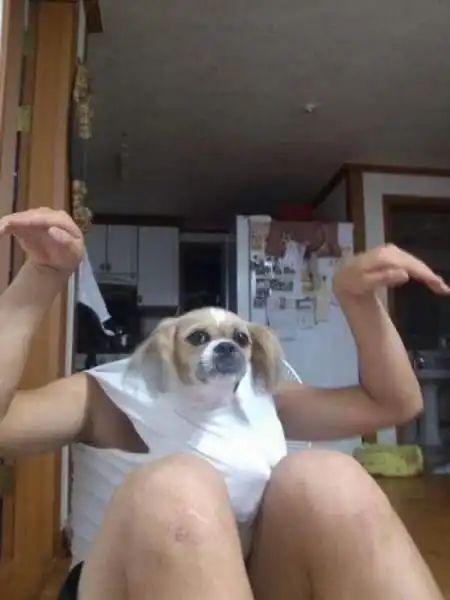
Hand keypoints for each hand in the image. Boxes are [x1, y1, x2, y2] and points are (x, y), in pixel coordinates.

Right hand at [0, 208, 83, 272]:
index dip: (35, 221)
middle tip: (5, 226)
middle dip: (19, 220)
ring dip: (9, 222)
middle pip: (32, 216)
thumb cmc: (68, 256)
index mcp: (62, 219)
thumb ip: (65, 242)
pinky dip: (5, 226)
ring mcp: (35, 218)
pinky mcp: (24, 224)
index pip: (47, 218)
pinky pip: (13, 224)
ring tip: (0, 229)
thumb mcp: (73, 252)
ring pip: (21, 218)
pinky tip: (0, 231)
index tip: (24, 223)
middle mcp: (47, 214)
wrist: (57, 261)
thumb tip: (53, 230)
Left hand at [333, 244, 449, 296]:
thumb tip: (405, 274)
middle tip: (442, 288)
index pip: (403, 263)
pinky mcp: (390, 254)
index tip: (435, 283)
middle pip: (410, 261)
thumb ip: (383, 278)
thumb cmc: (352, 285)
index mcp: (378, 257)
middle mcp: (385, 251)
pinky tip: (427, 277)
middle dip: (426, 273)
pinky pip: (407, 261)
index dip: (420, 272)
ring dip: (425, 271)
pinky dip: (418, 269)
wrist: (344, 280)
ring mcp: (388, 251)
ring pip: (410, 260)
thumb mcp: (364, 284)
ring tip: (438, 285)